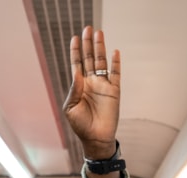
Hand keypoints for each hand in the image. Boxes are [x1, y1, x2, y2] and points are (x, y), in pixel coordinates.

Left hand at [63, 26, 120, 158]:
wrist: (96, 139)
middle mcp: (91, 83)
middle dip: (89, 44)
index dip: (76, 51)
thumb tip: (77, 73)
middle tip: (88, 29)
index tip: (75, 38)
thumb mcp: (71, 108)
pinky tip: (114, 52)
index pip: (77, 64)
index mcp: (79, 86)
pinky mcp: (114, 91)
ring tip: (99, 33)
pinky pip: (116, 74)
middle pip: (90, 58)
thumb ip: (74, 90)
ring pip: (101, 62)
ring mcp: (103, 86)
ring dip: (100, 48)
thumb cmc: (81, 126)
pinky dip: (115, 63)